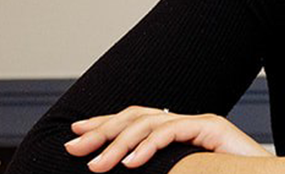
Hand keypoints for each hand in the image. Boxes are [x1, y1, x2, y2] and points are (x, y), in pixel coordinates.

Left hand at [66, 106, 269, 170]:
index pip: (136, 121)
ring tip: (97, 166)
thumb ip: (162, 170)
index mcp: (180, 134)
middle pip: (136, 116)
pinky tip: (130, 164)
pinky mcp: (212, 127)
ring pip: (148, 122)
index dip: (104, 126)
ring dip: (117, 144)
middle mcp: (188, 122)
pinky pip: (171, 130)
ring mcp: (200, 122)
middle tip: (73, 148)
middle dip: (101, 130)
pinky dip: (147, 146)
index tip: (76, 136)